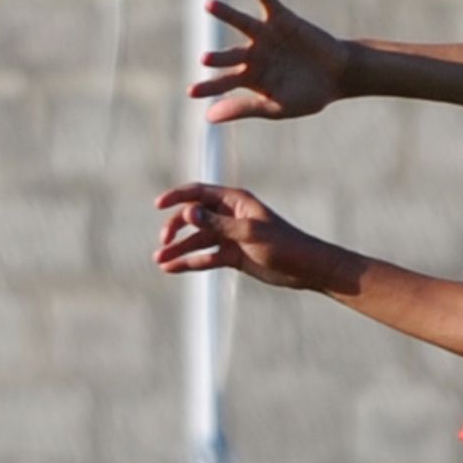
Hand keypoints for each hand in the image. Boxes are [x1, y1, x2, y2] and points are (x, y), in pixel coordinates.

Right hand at [154, 179, 339, 290]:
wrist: (305, 269)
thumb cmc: (283, 244)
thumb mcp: (248, 233)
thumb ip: (216, 224)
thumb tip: (188, 213)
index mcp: (235, 201)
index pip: (199, 193)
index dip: (177, 197)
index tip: (158, 205)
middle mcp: (229, 216)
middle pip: (193, 217)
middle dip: (175, 227)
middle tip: (163, 242)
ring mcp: (229, 236)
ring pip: (196, 240)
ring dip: (178, 249)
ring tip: (159, 260)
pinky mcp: (231, 255)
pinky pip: (204, 257)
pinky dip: (188, 262)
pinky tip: (171, 269)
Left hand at [190, 0, 352, 122]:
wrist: (339, 77)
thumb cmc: (308, 96)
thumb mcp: (276, 107)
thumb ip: (244, 108)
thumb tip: (208, 117)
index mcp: (249, 79)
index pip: (223, 83)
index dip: (208, 87)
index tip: (190, 92)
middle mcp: (252, 55)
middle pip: (229, 55)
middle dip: (218, 57)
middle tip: (204, 58)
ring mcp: (266, 36)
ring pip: (241, 22)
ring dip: (226, 13)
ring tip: (208, 5)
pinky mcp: (282, 19)